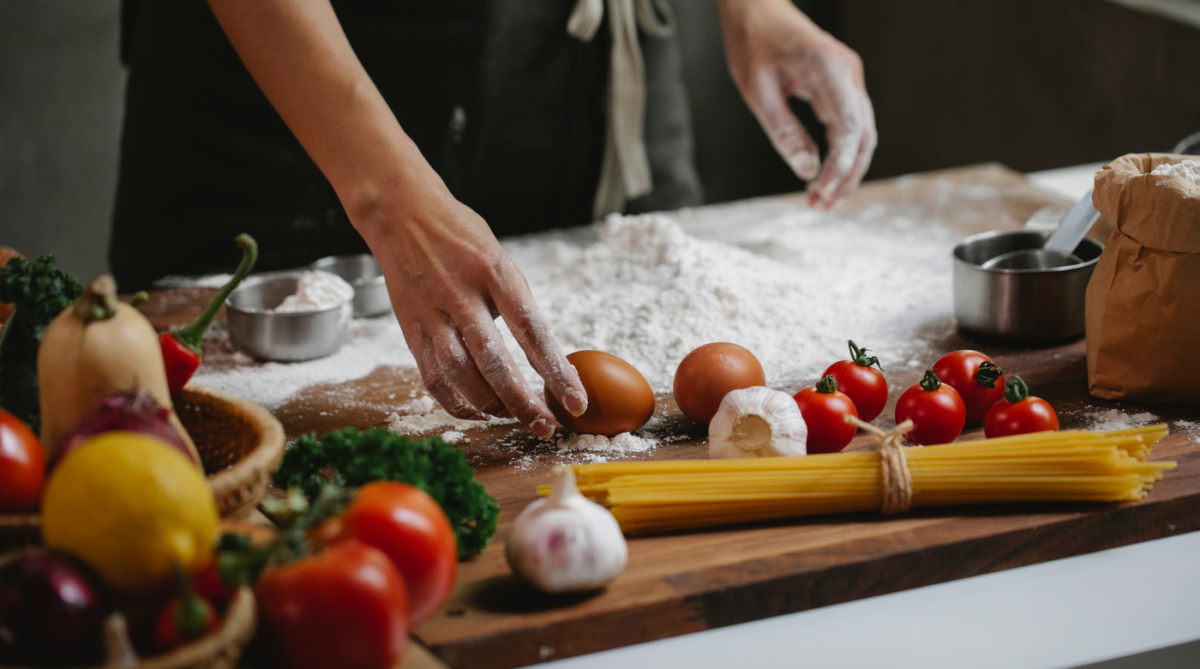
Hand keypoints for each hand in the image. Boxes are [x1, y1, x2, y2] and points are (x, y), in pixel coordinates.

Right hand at [357, 180, 587, 437]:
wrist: (401, 213)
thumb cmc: (461, 236)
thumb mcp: (499, 258)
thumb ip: (515, 302)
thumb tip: (544, 355)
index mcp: (494, 271)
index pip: (531, 331)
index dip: (556, 372)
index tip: (576, 402)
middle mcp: (461, 293)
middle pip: (494, 361)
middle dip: (523, 401)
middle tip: (545, 426)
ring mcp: (431, 312)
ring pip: (461, 374)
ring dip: (491, 404)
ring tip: (514, 417)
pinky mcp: (410, 328)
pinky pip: (432, 377)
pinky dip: (457, 402)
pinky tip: (478, 412)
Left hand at [719, 0, 875, 208]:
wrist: (756, 10)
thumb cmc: (753, 44)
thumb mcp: (758, 92)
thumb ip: (784, 131)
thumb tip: (806, 170)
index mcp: (830, 70)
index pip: (849, 129)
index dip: (840, 167)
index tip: (821, 193)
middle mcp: (849, 74)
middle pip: (863, 136)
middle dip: (845, 176)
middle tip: (821, 206)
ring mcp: (849, 79)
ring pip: (861, 134)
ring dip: (846, 170)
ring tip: (823, 200)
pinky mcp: (842, 86)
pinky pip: (850, 126)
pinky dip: (841, 154)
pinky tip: (826, 177)